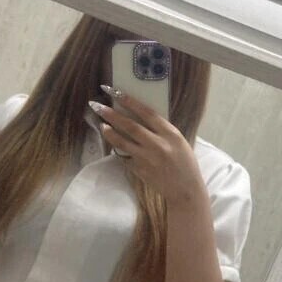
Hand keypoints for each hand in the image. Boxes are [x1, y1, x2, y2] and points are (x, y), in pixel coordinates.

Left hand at [91, 87, 205, 206]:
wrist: (185, 190)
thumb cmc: (185, 162)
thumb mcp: (178, 141)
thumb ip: (161, 129)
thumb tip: (139, 116)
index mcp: (170, 133)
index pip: (146, 112)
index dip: (129, 101)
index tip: (114, 91)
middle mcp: (157, 144)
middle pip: (130, 125)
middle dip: (111, 114)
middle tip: (96, 106)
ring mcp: (147, 158)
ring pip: (122, 142)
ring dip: (109, 132)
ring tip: (101, 124)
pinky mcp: (140, 170)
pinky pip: (124, 157)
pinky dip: (117, 149)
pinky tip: (113, 143)